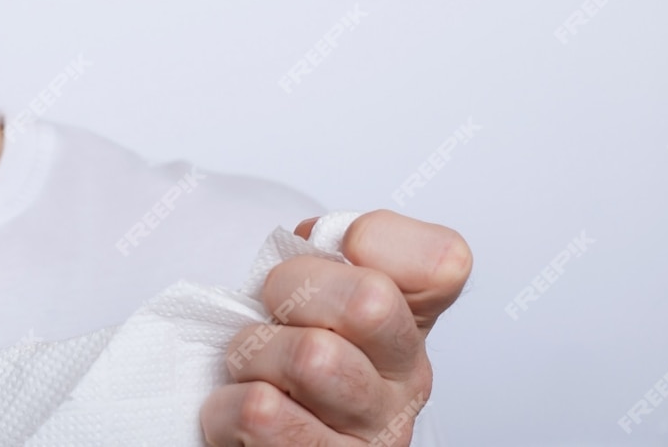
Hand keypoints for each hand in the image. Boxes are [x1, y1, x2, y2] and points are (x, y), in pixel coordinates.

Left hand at [200, 209, 472, 445]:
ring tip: (254, 366)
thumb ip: (334, 244)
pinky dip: (228, 404)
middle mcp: (409, 386)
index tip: (333, 256)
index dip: (369, 241)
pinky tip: (241, 411)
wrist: (235, 426)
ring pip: (311, 358)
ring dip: (254, 351)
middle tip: (272, 310)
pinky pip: (261, 413)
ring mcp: (376, 439)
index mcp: (410, 324)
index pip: (440, 260)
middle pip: (369, 302)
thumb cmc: (269, 347)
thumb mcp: (301, 279)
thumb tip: (350, 243)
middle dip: (291, 289)